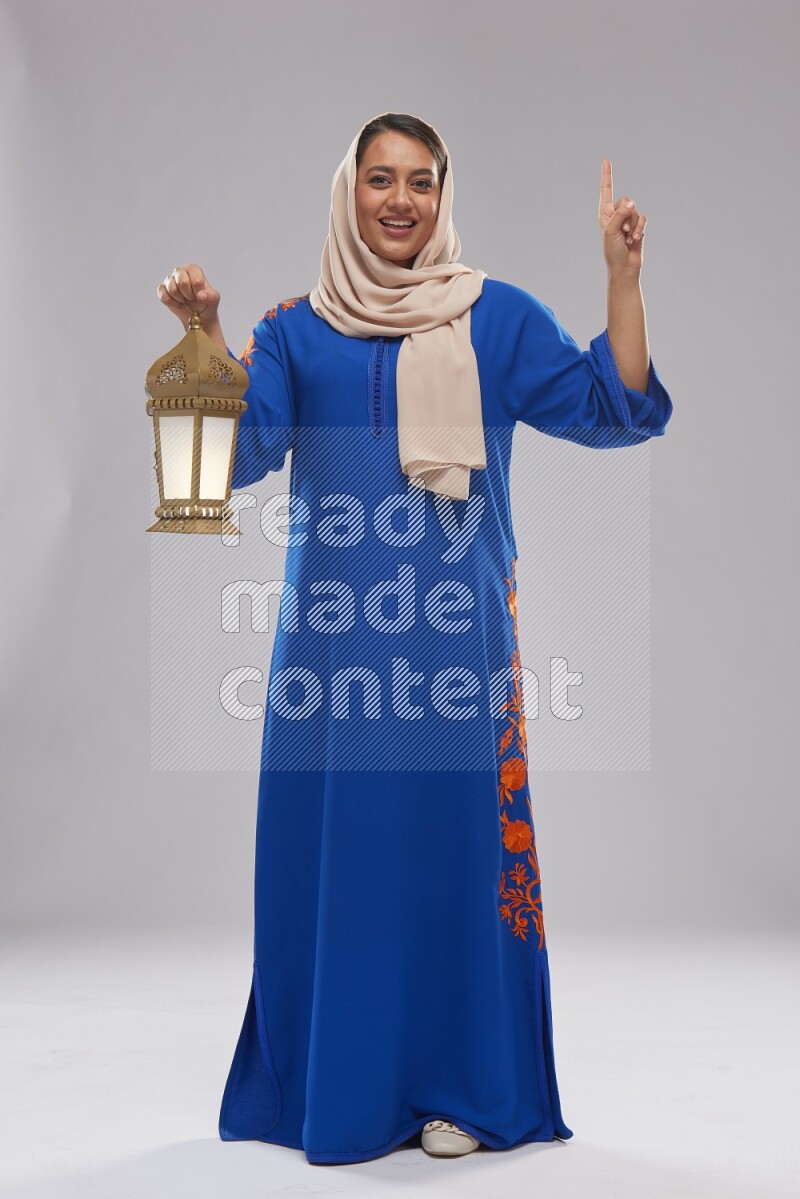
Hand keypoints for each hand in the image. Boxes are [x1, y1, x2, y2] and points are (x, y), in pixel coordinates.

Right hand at [156, 263, 220, 330]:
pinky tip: (178, 303)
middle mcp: (180, 271)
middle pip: (182, 282)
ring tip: (185, 300)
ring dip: (181, 300)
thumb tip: (200, 295)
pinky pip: (164, 297)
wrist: (197, 315)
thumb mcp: (214, 299)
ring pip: (172, 290)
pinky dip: (173, 304)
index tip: (200, 295)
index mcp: (193, 269)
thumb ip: (211, 296)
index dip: (198, 292)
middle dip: (189, 295)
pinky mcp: (162, 289)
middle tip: (192, 298)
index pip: (196, 280)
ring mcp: (169, 279)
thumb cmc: (206, 303)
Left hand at [598, 160, 645, 276]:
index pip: (606, 191)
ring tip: (627, 238)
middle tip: (622, 231)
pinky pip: (643, 219)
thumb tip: (632, 203)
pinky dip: (640, 228)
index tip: (606, 161)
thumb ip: (620, 214)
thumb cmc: (612, 251)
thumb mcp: (611, 231)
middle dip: (626, 215)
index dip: (607, 176)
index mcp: (605, 214)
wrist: (624, 268)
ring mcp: (627, 220)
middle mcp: (616, 214)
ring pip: (635, 211)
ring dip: (633, 225)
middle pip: (626, 200)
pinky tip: (635, 239)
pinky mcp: (638, 227)